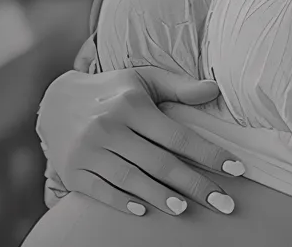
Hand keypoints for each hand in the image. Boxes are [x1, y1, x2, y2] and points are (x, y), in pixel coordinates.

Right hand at [34, 64, 245, 217]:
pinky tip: (145, 210)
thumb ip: (178, 86)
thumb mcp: (142, 80)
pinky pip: (102, 191)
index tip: (236, 170)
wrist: (55, 102)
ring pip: (132, 180)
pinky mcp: (73, 170)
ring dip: (162, 197)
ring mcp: (88, 150)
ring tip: (186, 209)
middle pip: (160, 163)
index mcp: (130, 104)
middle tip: (225, 204)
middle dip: (196, 185)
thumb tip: (215, 90)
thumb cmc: (112, 92)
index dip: (209, 154)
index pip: (177, 135)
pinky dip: (123, 202)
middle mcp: (108, 126)